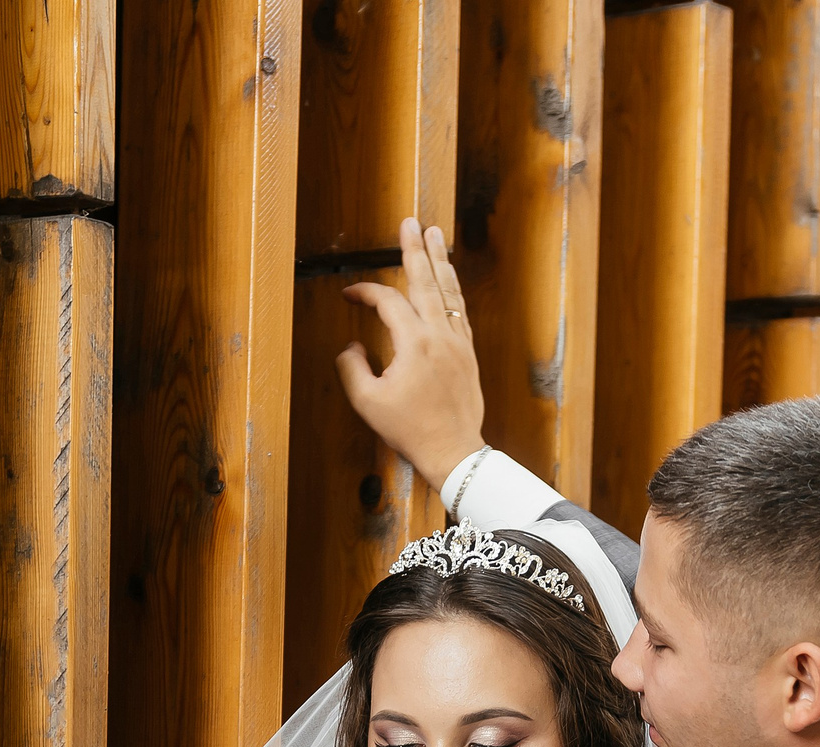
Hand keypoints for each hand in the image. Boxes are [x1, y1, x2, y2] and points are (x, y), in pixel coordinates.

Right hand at [337, 216, 486, 492]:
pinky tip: (449, 279)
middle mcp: (440, 335)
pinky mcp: (469, 353)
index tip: (350, 295)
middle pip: (426, 281)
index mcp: (414, 343)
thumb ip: (352, 368)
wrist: (454, 451)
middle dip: (414, 250)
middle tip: (411, 222)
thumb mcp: (368, 402)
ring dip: (439, 261)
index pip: (388, 302)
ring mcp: (459, 343)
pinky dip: (453, 290)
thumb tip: (350, 348)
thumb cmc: (410, 430)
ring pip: (449, 291)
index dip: (367, 293)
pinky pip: (460, 311)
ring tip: (435, 235)